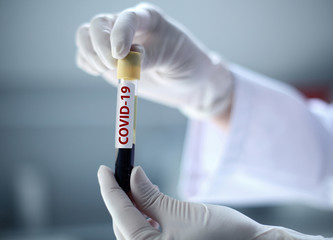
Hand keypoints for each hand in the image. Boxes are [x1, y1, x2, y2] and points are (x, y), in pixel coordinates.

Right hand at [76, 3, 232, 117]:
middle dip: (100, 46)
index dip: (119, 34)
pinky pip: (86, 56)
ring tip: (108, 70)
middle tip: (112, 67)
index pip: (127, 18)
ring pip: (85, 37)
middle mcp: (128, 27)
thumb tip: (124, 62)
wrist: (187, 83)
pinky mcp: (108, 60)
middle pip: (98, 24)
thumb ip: (149, 58)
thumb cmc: (186, 65)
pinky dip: (88, 64)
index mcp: (148, 19)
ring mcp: (115, 43)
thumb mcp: (174, 59)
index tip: (120, 56)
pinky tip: (101, 72)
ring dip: (90, 55)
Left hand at [97, 165, 267, 239]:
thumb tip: (133, 175)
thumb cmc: (223, 235)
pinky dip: (145, 216)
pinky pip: (148, 234)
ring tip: (136, 184)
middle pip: (124, 224)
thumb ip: (150, 196)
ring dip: (133, 206)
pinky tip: (148, 203)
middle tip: (121, 173)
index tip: (103, 168)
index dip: (109, 189)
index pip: (120, 215)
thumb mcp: (180, 212)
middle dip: (121, 197)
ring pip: (134, 230)